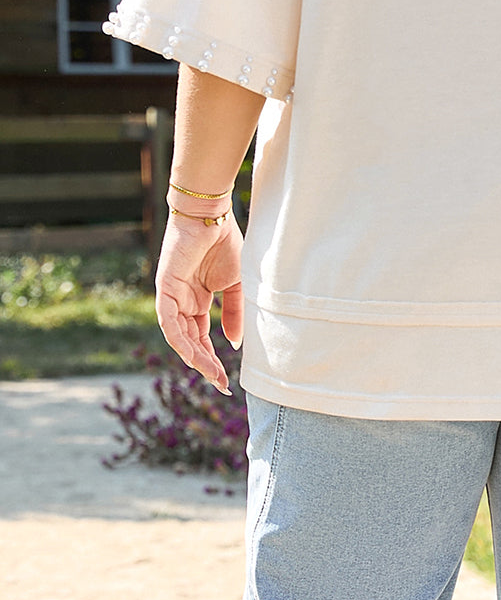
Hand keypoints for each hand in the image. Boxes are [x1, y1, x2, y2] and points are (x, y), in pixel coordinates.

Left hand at [154, 213, 243, 393]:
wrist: (211, 215)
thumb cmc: (224, 242)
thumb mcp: (236, 284)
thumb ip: (235, 313)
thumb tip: (235, 343)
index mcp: (197, 300)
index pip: (202, 337)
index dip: (213, 358)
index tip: (226, 379)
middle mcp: (183, 302)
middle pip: (191, 342)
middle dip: (205, 364)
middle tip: (220, 384)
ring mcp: (172, 296)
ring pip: (179, 336)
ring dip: (194, 357)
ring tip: (212, 373)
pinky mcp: (165, 288)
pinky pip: (169, 320)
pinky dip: (180, 338)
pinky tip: (193, 354)